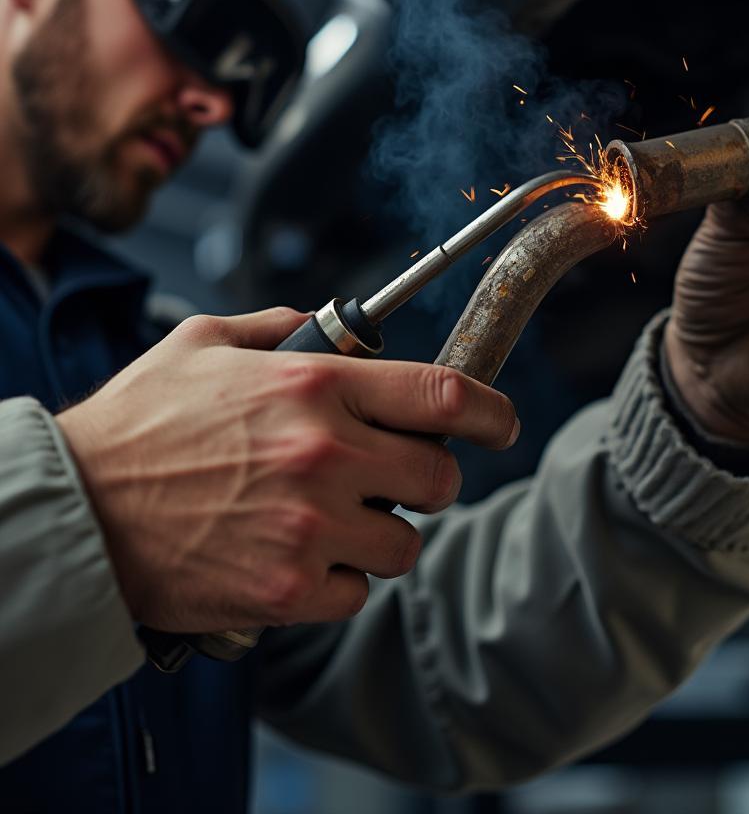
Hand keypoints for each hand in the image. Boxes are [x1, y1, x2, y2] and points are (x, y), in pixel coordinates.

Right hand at [56, 307, 518, 631]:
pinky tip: (295, 557)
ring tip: (329, 521)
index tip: (501, 422)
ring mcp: (309, 528)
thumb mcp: (203, 344)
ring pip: (404, 545)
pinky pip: (357, 594)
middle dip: (427, 479)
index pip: (443, 395)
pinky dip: (339, 581)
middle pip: (439, 478)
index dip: (490, 411)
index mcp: (314, 387)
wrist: (74, 512)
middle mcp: (324, 455)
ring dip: (381, 535)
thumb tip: (330, 325)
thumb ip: (279, 328)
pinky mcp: (288, 591)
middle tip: (391, 477)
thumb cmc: (138, 425)